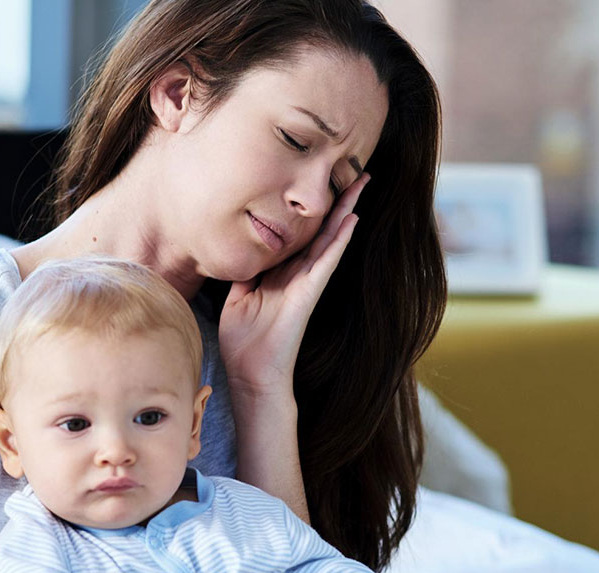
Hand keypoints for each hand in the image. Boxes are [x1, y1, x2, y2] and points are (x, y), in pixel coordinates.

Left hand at [219, 173, 369, 395]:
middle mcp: (298, 275)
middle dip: (337, 202)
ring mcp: (306, 284)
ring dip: (346, 211)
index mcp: (280, 274)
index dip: (310, 212)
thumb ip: (245, 274)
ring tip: (362, 184)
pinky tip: (351, 220)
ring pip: (330, 240)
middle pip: (321, 231)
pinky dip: (339, 241)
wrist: (250, 373)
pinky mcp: (308, 294)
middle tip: (355, 174)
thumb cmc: (243, 342)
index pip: (299, 236)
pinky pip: (326, 262)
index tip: (319, 184)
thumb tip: (241, 252)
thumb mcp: (236, 298)